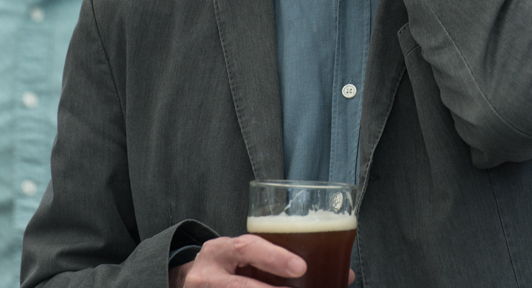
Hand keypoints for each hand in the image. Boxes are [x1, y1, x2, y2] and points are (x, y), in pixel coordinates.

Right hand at [171, 235, 356, 287]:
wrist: (187, 280)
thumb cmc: (229, 264)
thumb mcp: (244, 253)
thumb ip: (280, 256)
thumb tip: (344, 274)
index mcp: (221, 250)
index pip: (246, 248)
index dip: (274, 257)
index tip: (301, 268)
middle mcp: (208, 274)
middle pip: (240, 286)